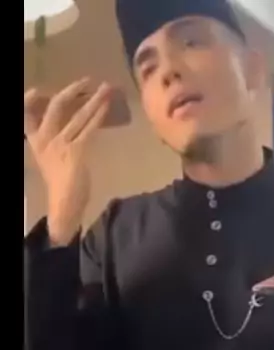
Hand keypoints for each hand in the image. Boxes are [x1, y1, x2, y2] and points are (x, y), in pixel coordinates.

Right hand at [24, 79, 112, 244]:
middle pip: (55, 107)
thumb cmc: (60, 186)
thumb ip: (55, 144)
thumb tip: (73, 127)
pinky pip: (88, 128)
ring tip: (106, 88)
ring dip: (93, 99)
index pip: (27, 117)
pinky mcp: (76, 151)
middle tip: (87, 81)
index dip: (29, 102)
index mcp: (35, 142)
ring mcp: (60, 144)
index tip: (35, 92)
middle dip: (72, 91)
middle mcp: (45, 139)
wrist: (64, 206)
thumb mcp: (51, 161)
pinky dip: (99, 115)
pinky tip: (107, 105)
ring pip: (77, 115)